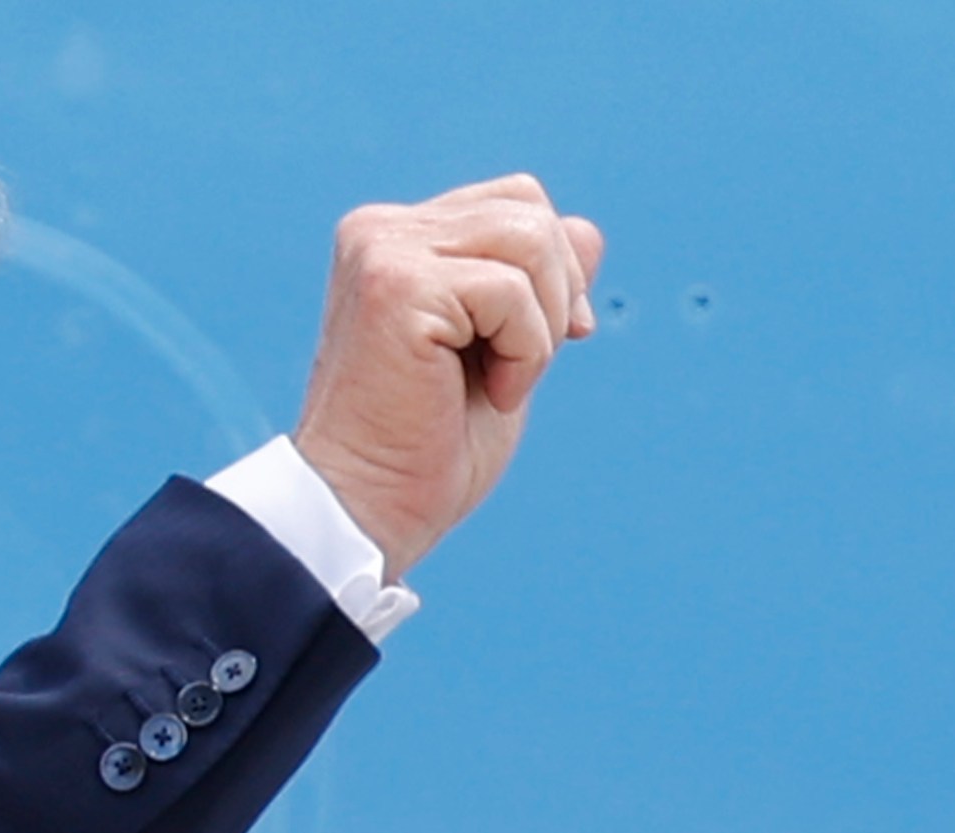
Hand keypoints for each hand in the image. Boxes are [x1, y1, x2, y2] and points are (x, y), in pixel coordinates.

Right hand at [290, 174, 604, 582]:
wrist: (367, 509)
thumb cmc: (424, 446)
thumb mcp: (503, 349)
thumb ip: (538, 285)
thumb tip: (587, 231)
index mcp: (395, 240)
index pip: (515, 201)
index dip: (555, 270)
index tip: (549, 344)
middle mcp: (379, 232)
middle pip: (529, 207)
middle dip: (555, 294)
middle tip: (516, 370)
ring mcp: (383, 253)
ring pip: (530, 238)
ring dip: (541, 325)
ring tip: (499, 381)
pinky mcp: (396, 286)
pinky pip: (511, 290)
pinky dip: (526, 353)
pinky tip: (492, 393)